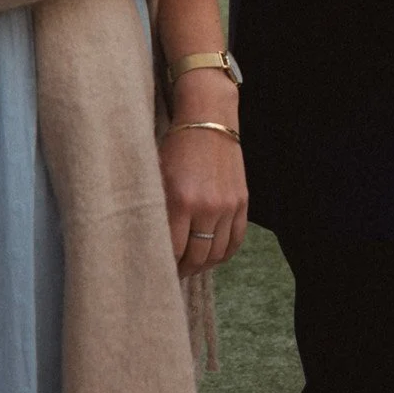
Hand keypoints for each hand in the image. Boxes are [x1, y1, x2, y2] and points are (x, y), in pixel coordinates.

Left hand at [160, 121, 248, 276]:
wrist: (208, 120)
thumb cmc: (175, 146)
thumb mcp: (157, 175)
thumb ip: (156, 209)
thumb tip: (150, 241)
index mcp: (181, 201)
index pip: (173, 250)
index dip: (165, 265)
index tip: (156, 270)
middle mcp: (207, 207)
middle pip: (197, 257)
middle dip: (183, 270)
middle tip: (172, 273)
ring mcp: (228, 206)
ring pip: (217, 253)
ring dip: (203, 265)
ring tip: (191, 266)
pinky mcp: (243, 203)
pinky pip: (236, 241)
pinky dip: (224, 254)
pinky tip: (212, 256)